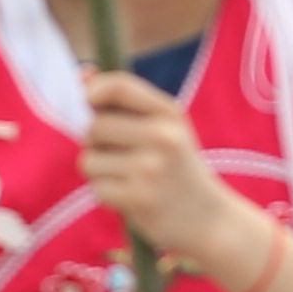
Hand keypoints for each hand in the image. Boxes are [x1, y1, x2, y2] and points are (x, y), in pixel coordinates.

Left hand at [73, 77, 279, 287]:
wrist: (209, 219)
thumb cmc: (176, 169)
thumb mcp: (163, 129)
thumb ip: (123, 103)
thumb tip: (82, 72)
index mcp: (169, 114)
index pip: (118, 87)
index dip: (92, 91)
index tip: (88, 103)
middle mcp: (163, 136)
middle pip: (93, 127)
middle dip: (94, 142)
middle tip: (120, 156)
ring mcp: (151, 168)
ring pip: (89, 160)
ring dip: (99, 172)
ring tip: (130, 178)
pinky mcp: (139, 198)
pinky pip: (97, 188)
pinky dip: (107, 194)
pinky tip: (132, 197)